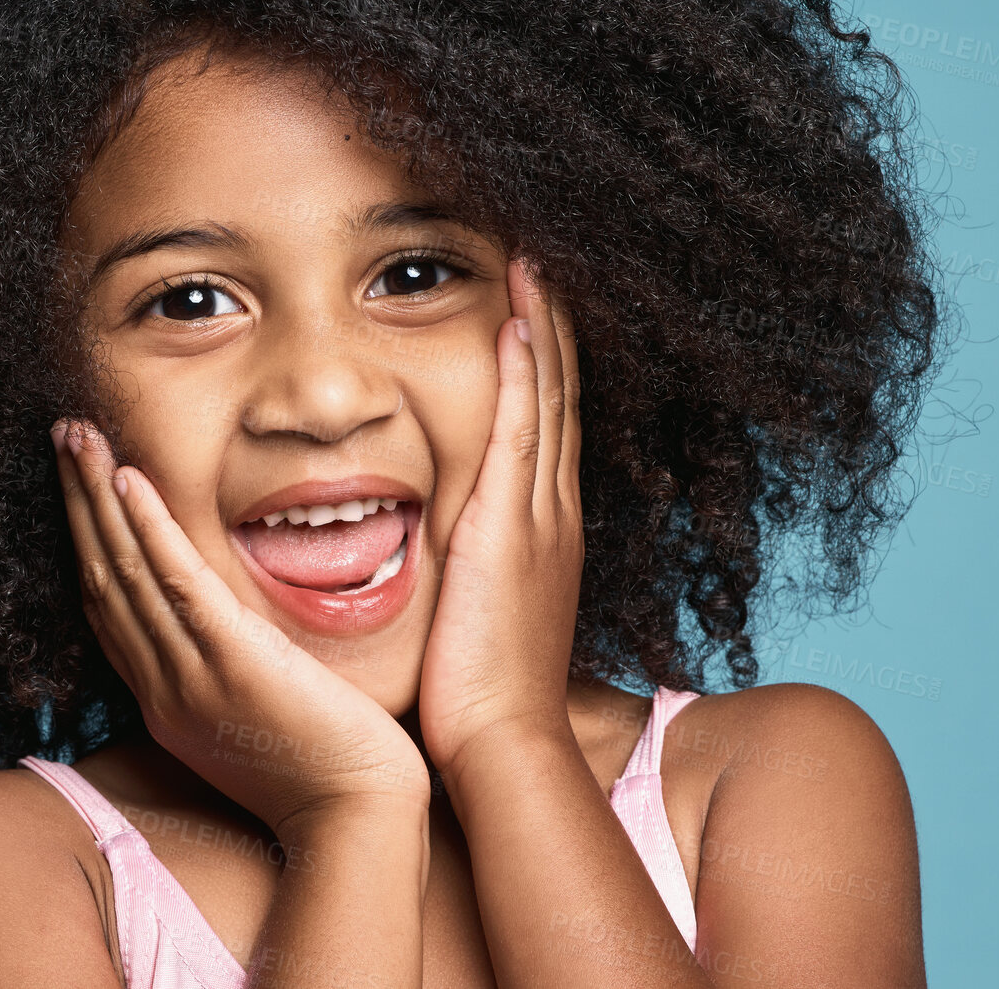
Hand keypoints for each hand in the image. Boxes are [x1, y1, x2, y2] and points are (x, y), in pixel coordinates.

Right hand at [53, 420, 431, 837]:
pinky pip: (176, 584)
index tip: (77, 485)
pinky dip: (146, 528)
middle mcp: (162, 687)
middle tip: (62, 434)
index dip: (86, 541)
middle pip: (100, 578)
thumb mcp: (254, 717)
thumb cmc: (325, 771)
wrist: (358, 818)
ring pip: (124, 571)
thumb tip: (228, 626)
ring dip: (96, 497)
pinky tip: (126, 480)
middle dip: (76, 503)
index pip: (107, 609)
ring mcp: (190, 676)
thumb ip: (230, 668)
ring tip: (79, 434)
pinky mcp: (233, 662)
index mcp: (166, 700)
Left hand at [416, 257, 584, 784]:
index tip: (532, 306)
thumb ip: (466, 567)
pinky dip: (526, 371)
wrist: (504, 742)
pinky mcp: (512, 525)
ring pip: (548, 396)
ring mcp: (539, 513)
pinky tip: (516, 320)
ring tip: (532, 260)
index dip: (544, 360)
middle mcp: (552, 509)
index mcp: (542, 527)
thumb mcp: (479, 611)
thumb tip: (440, 544)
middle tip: (542, 256)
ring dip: (542, 325)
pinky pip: (524, 429)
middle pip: (558, 393)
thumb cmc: (482, 691)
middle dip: (552, 324)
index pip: (546, 421)